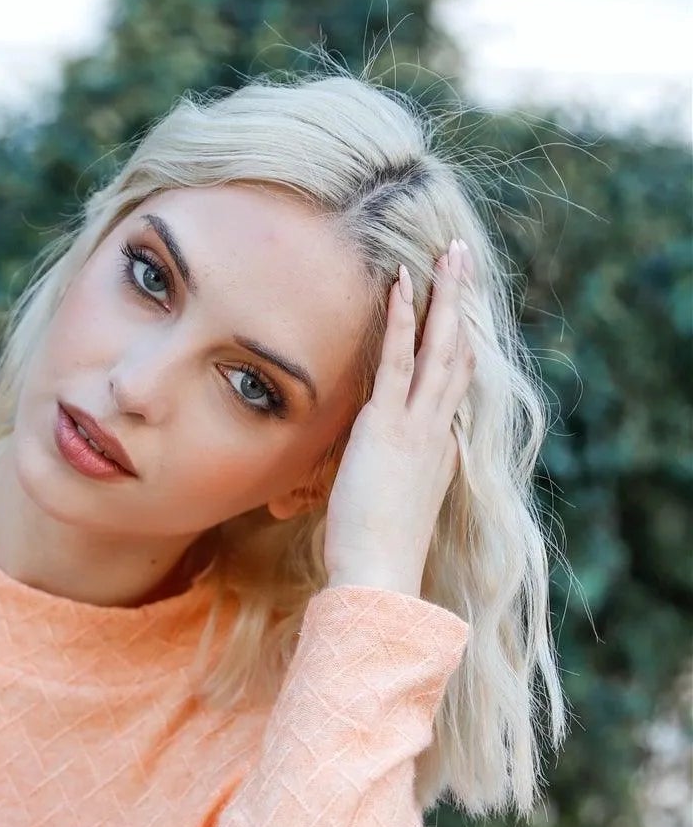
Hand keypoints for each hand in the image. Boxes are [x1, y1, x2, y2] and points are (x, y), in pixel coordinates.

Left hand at [324, 238, 475, 596]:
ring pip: (439, 347)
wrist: (380, 573)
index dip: (454, 343)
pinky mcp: (389, 426)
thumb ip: (382, 483)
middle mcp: (436, 432)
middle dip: (461, 304)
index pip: (450, 386)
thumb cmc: (374, 555)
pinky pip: (399, 362)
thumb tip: (363, 474)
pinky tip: (402, 284)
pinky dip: (402, 320)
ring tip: (448, 253)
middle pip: (457, 354)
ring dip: (445, 296)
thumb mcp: (383, 509)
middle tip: (463, 260)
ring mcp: (417, 427)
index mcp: (438, 452)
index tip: (455, 311)